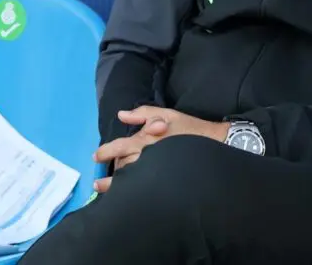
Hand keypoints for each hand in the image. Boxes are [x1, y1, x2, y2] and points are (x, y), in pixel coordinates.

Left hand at [92, 107, 227, 192]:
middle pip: (122, 167)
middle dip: (111, 175)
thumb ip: (142, 112)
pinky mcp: (166, 182)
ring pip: (132, 180)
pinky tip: (131, 199)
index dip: (105, 152)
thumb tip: (121, 115)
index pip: (119, 147)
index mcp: (145, 139)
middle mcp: (147, 155)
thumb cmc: (189, 128)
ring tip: (108, 196)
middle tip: (99, 182)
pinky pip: (147, 188)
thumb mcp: (166, 114)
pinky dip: (136, 193)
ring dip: (119, 187)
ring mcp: (157, 170)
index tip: (96, 157)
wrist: (215, 144)